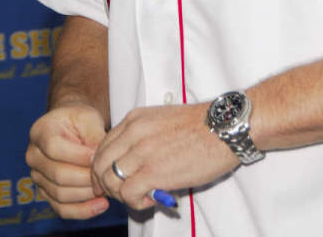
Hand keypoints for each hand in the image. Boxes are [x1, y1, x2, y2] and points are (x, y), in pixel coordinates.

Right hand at [26, 103, 109, 219]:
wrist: (71, 127)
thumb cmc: (80, 120)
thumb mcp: (89, 118)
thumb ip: (94, 136)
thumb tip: (100, 160)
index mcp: (40, 132)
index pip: (54, 148)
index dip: (79, 155)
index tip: (99, 156)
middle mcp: (33, 156)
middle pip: (58, 175)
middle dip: (87, 177)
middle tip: (107, 175)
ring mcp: (38, 177)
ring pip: (61, 194)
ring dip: (87, 194)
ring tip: (107, 188)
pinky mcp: (46, 192)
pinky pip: (62, 208)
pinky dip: (82, 210)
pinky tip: (101, 204)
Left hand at [90, 102, 236, 210]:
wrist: (223, 128)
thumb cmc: (199, 127)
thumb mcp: (161, 121)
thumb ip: (141, 136)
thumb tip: (131, 161)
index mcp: (135, 119)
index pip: (102, 146)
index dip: (102, 167)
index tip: (111, 180)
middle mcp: (133, 132)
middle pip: (99, 164)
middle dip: (105, 184)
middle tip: (120, 195)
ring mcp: (141, 151)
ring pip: (109, 180)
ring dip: (120, 195)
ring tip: (140, 197)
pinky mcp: (153, 172)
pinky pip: (127, 194)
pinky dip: (134, 203)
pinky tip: (150, 199)